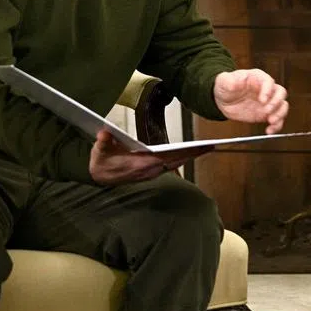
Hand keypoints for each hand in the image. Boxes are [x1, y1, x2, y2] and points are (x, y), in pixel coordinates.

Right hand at [88, 129, 211, 185]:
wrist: (99, 177)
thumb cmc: (101, 162)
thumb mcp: (99, 152)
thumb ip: (103, 142)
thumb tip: (104, 133)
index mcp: (140, 164)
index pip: (165, 158)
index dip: (181, 153)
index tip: (195, 149)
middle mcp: (149, 170)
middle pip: (175, 161)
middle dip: (193, 154)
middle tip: (211, 146)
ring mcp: (152, 172)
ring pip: (175, 163)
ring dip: (190, 156)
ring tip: (206, 147)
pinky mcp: (152, 172)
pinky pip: (171, 165)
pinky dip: (183, 158)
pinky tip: (192, 152)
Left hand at [213, 68, 288, 133]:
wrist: (223, 100)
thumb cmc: (226, 86)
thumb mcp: (224, 81)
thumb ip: (230, 80)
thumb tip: (237, 79)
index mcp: (258, 78)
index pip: (269, 81)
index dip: (268, 90)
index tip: (262, 100)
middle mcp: (267, 89)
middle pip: (280, 92)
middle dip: (276, 102)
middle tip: (266, 111)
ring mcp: (268, 101)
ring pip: (282, 105)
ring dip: (280, 114)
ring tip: (271, 121)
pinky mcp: (267, 114)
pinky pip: (277, 119)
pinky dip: (276, 126)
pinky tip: (270, 130)